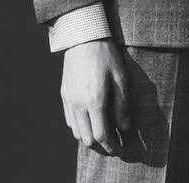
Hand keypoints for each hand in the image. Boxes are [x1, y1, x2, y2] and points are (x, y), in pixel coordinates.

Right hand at [61, 39, 130, 154]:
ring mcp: (69, 100)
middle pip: (87, 139)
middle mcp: (78, 104)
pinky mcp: (64, 95)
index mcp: (94, 100)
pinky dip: (80, 129)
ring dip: (90, 140)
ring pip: (77, 132)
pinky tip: (90, 123)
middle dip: (101, 148)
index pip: (102, 135)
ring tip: (104, 137)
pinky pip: (70, 121)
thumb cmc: (105, 55)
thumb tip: (124, 128)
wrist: (83, 37)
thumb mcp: (120, 77)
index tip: (121, 151)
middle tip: (114, 147)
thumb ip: (122, 104)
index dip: (112, 147)